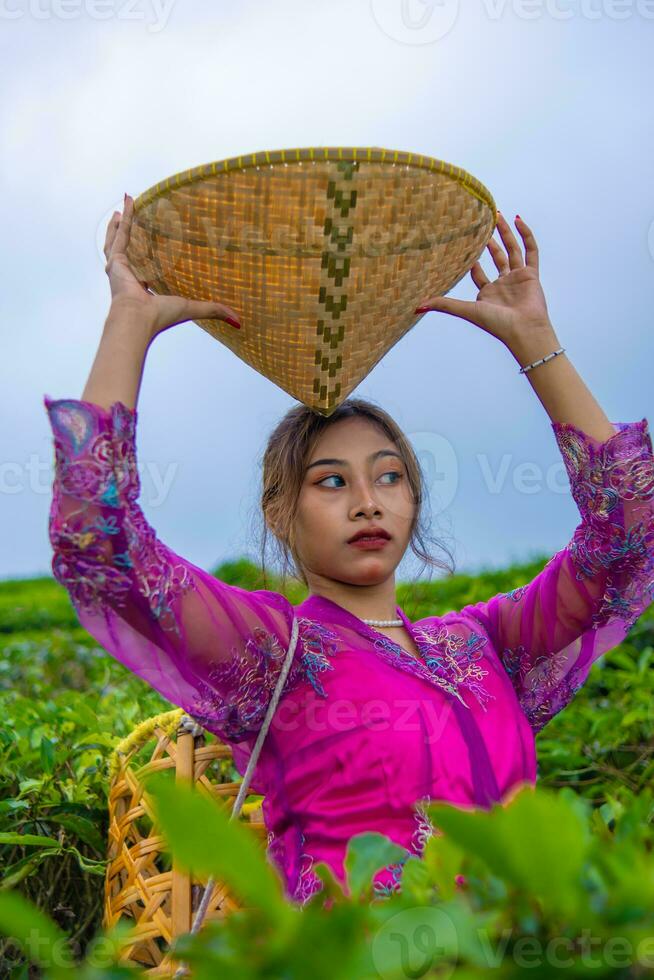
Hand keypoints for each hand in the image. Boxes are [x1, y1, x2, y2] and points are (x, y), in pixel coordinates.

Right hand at [104, 194, 241, 339]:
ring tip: (122, 209)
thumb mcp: (192, 308)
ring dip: (120, 224)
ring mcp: (119, 268)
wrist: (138, 319)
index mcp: (143, 288)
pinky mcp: (116, 260)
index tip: (154, 247)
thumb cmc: (160, 317)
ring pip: (118, 240)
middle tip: (130, 220)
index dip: (149, 257)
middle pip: (127, 250)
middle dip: (128, 235)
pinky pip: (120, 233)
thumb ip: (213, 309)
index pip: (145, 268)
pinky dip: (124, 218)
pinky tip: (128, 201)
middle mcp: (128, 277)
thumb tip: (238, 322)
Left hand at [414, 213, 554, 349]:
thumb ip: (444, 305)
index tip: (462, 243)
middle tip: (482, 222)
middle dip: (489, 241)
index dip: (471, 260)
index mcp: (487, 294)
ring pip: (512, 250)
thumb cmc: (497, 324)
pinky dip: (525, 235)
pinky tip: (517, 220)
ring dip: (506, 233)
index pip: (477, 273)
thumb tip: (416, 307)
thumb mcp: (466, 310)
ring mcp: (518, 279)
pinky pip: (530, 251)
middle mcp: (503, 285)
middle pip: (496, 257)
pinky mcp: (531, 275)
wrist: (524, 330)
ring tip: (499, 215)